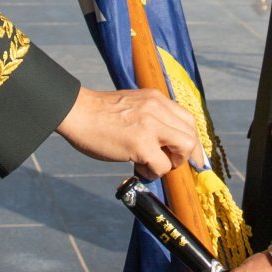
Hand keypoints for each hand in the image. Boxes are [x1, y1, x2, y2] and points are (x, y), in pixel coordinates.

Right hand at [55, 87, 199, 177]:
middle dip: (186, 156)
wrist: (76, 111)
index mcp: (156, 99)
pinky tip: (137, 167)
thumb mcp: (133, 105)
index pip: (188, 120)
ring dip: (171, 163)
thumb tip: (165, 142)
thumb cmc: (99, 113)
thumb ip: (151, 116)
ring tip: (151, 163)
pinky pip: (162, 166)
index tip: (194, 157)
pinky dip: (153, 173)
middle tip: (169, 164)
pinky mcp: (141, 143)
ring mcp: (151, 125)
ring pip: (184, 149)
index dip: (193, 141)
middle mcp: (158, 108)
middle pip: (191, 135)